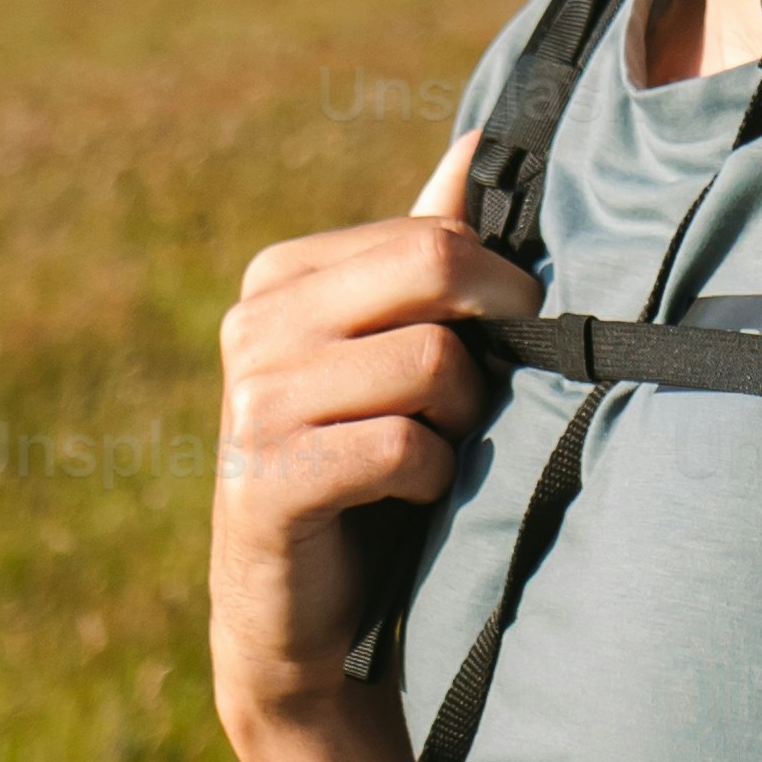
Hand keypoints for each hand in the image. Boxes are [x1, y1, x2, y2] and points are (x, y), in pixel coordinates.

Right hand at [209, 135, 539, 748]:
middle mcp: (254, 324)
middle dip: (491, 338)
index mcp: (282, 276)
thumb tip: (478, 143)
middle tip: (490, 396)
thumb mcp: (397, 351)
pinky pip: (403, 447)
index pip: (433, 233)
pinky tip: (408, 498)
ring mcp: (251, 401)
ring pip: (431, 363)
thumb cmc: (368, 470)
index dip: (500, 288)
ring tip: (434, 454)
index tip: (510, 340)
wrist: (302, 618)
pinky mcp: (263, 481)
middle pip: (435, 272)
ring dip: (460, 421)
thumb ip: (427, 250)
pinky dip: (431, 476)